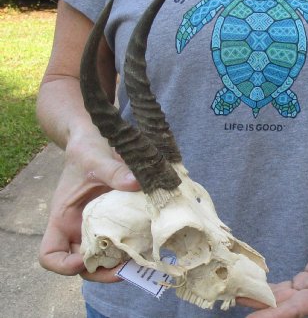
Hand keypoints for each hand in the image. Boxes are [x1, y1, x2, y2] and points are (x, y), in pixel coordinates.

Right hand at [39, 132, 140, 281]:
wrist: (95, 143)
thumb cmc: (86, 151)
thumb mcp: (95, 158)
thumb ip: (112, 171)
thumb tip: (135, 183)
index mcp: (63, 218)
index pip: (50, 254)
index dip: (62, 265)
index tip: (83, 259)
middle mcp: (78, 228)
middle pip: (83, 265)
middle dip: (102, 272)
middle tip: (125, 268)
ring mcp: (97, 226)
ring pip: (105, 257)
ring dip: (121, 263)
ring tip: (141, 259)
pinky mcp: (115, 220)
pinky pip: (122, 240)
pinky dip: (132, 246)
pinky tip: (148, 242)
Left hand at [247, 217, 307, 316]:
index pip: (298, 308)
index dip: (276, 315)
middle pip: (285, 306)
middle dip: (262, 309)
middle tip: (237, 303)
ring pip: (282, 297)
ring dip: (261, 299)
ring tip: (239, 296)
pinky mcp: (306, 278)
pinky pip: (286, 287)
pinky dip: (270, 288)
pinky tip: (257, 288)